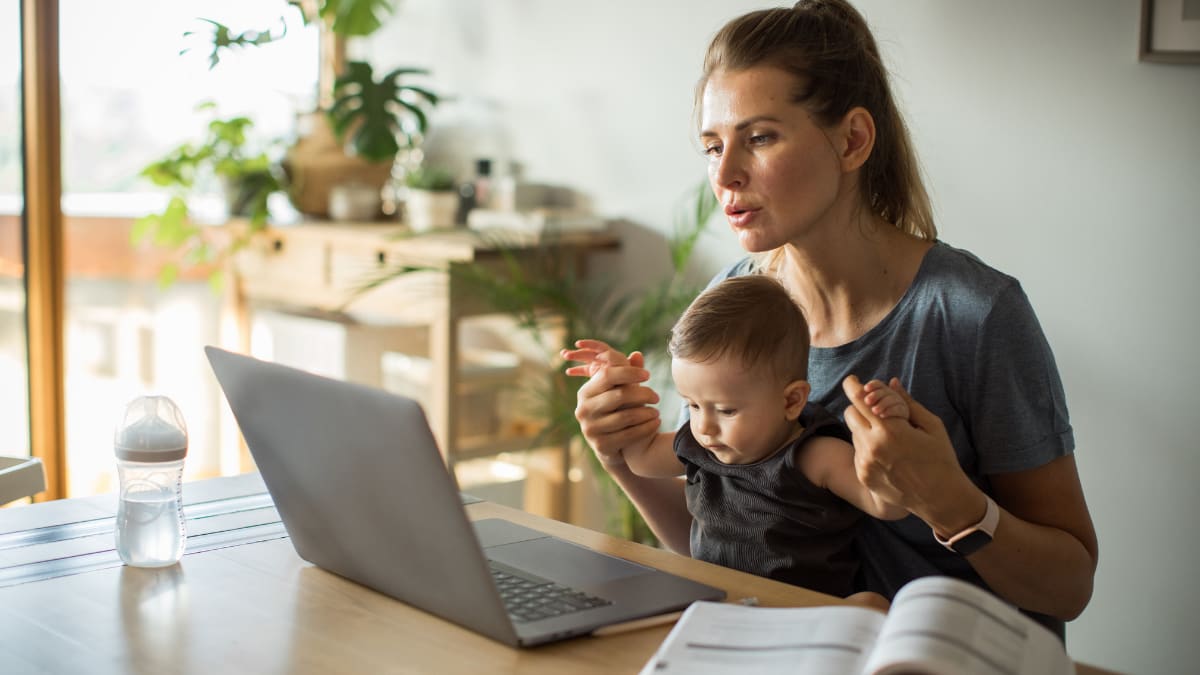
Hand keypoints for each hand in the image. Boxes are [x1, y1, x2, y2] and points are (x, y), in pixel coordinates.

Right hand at [562, 339, 660, 466]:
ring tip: (657, 411)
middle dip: (642, 394)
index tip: (648, 375)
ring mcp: (590, 429)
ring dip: (646, 413)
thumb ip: (627, 373)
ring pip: (626, 416)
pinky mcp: (601, 445)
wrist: (610, 446)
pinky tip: (656, 423)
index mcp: (585, 392)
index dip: (629, 372)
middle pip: (619, 395)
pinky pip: (629, 435)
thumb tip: (637, 354)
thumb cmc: (615, 411)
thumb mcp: (618, 391)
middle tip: (656, 396)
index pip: (608, 375)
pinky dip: (646, 428)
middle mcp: (584, 409)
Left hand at [841, 375, 972, 522]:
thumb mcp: (931, 426)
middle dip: (860, 407)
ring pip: (853, 432)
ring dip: (865, 428)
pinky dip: (867, 447)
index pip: (860, 399)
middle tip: (876, 409)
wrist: (940, 498)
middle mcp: (873, 446)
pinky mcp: (863, 476)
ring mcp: (865, 463)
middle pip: (850, 413)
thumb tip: (891, 382)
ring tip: (889, 437)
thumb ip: (907, 402)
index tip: (852, 380)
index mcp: (891, 430)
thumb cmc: (941, 458)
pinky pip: (857, 451)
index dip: (853, 386)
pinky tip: (888, 454)